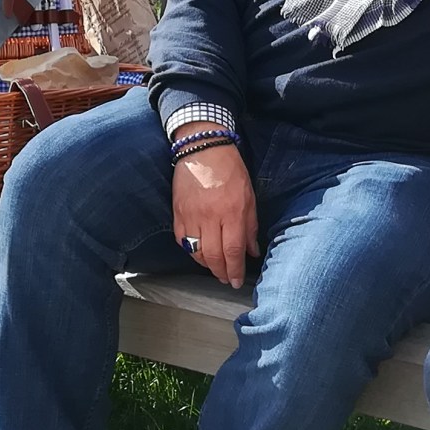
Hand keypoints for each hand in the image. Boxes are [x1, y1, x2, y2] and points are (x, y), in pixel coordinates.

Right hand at [172, 144, 260, 288]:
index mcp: (231, 211)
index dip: (235, 270)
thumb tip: (252, 251)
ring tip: (215, 268)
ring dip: (206, 265)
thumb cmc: (230, 169)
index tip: (236, 281)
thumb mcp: (249, 196)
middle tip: (226, 278)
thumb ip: (250, 226)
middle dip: (221, 272)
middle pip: (213, 256)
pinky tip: (199, 253)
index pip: (233, 250)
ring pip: (196, 252)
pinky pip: (182, 240)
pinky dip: (190, 251)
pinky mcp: (177, 212)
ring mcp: (191, 215)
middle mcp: (210, 216)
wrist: (203, 148)